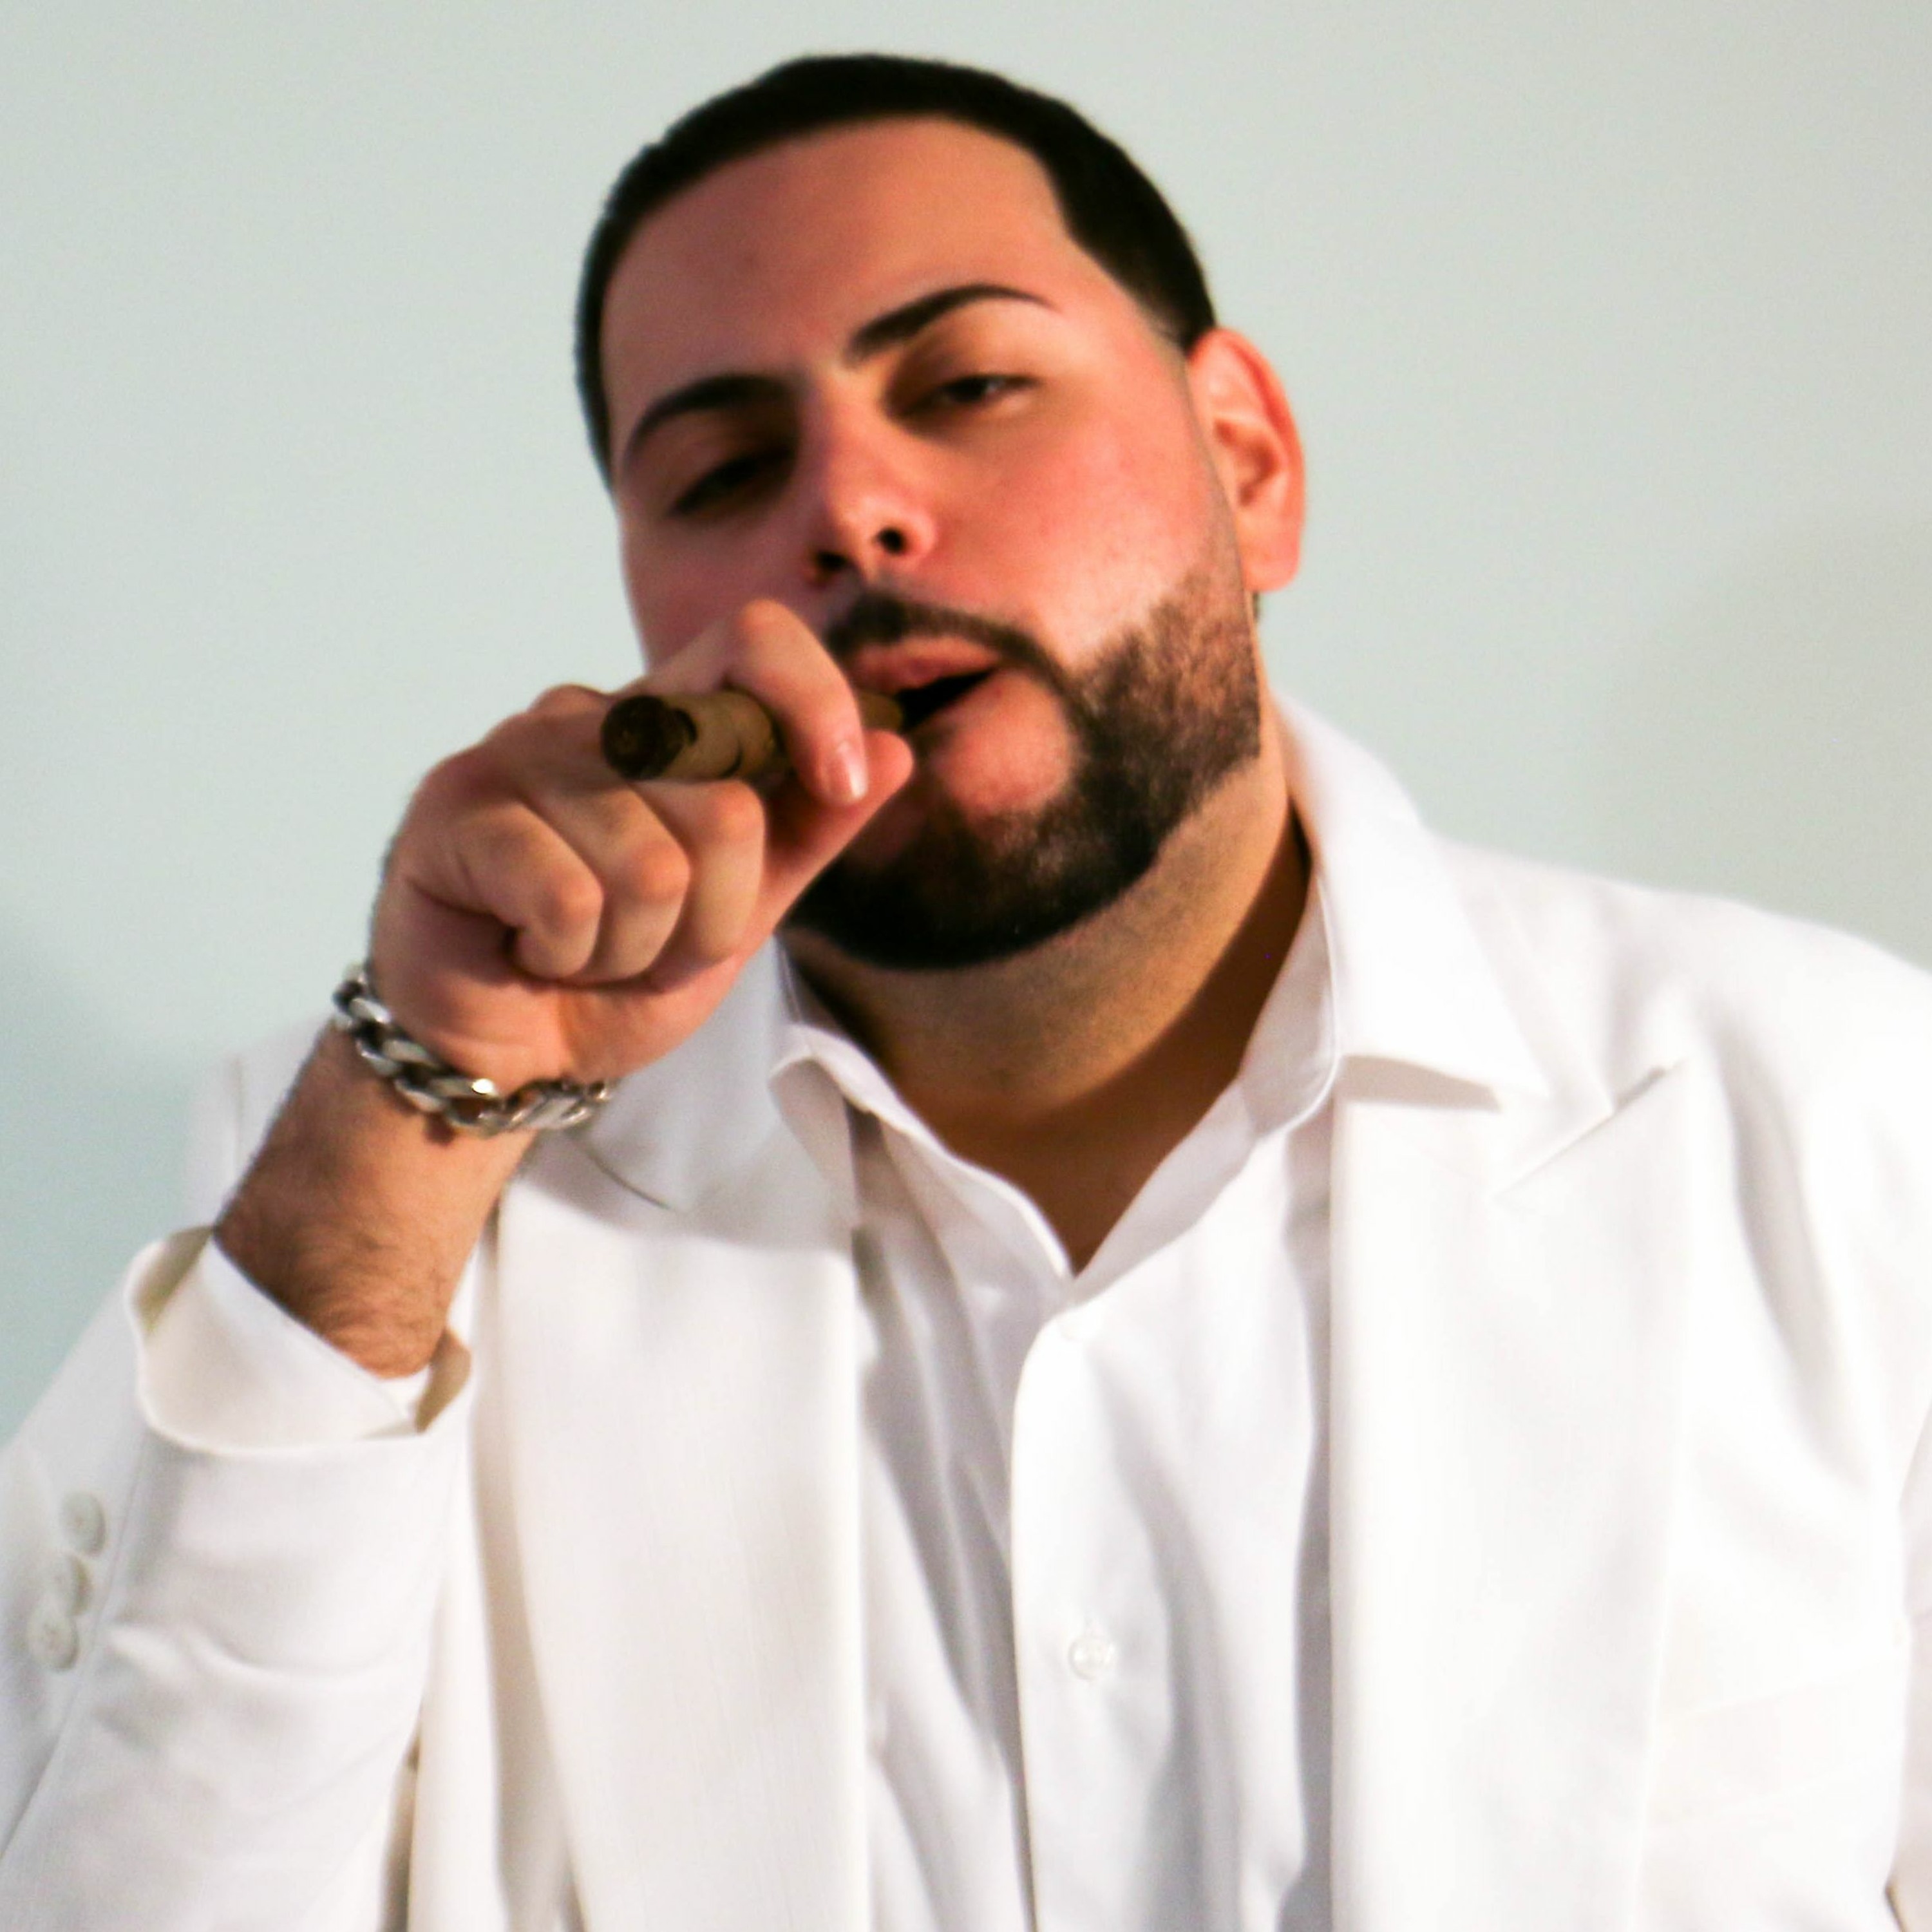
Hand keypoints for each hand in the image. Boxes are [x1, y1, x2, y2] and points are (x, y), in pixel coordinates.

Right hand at [368, 600, 913, 1093]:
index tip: (843, 783)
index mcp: (662, 719)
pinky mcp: (452, 811)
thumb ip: (809, 828)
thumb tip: (897, 749)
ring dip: (635, 948)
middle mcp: (587, 717)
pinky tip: (533, 947)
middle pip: (726, 802)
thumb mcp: (738, 908)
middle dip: (711, 916)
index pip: (753, 640)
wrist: (507, 1053)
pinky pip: (572, 897)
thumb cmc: (615, 970)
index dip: (815, 703)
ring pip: (654, 866)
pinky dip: (570, 953)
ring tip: (584, 948)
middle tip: (646, 939)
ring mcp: (513, 755)